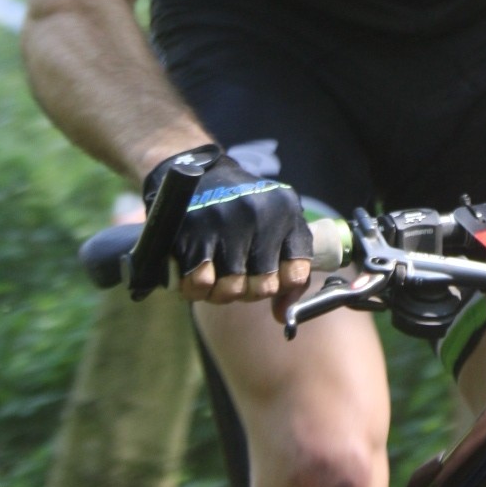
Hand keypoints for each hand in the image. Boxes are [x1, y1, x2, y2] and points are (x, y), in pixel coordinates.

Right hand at [142, 149, 312, 303]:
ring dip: (218, 293)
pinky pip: (198, 284)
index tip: (266, 276)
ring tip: (214, 276)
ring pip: (229, 291)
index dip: (280, 285)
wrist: (194, 170)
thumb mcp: (275, 224)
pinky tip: (193, 273)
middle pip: (260, 288)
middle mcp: (258, 214)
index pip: (295, 274)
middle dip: (246, 291)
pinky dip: (194, 288)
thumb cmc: (241, 206)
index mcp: (285, 211)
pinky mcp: (190, 232)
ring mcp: (223, 222)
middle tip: (234, 277)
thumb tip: (284, 316)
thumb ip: (288, 271)